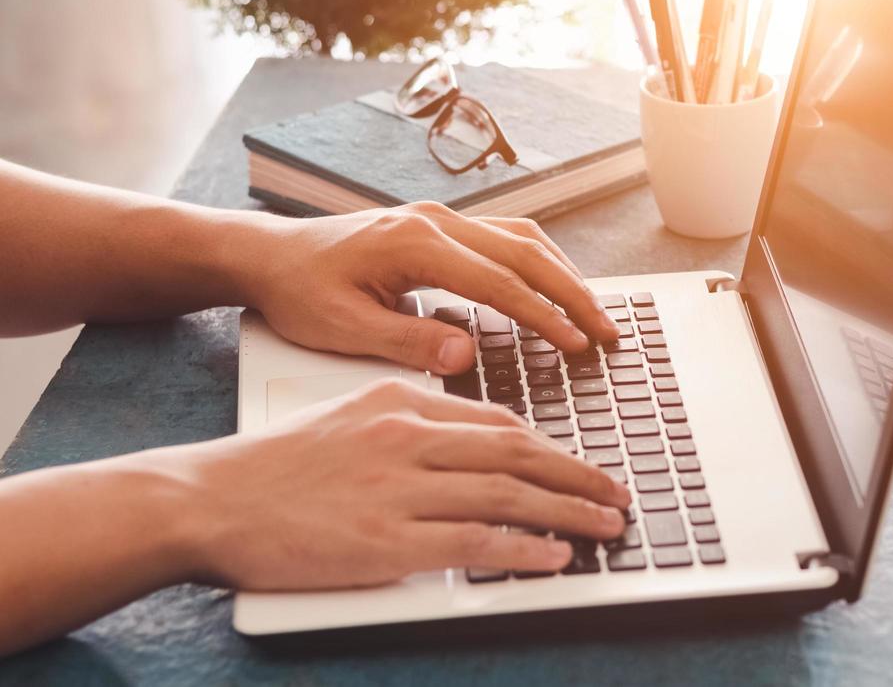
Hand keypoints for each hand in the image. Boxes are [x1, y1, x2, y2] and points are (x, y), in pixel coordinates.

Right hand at [154, 378, 630, 587]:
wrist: (209, 499)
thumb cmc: (276, 465)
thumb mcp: (350, 414)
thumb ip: (413, 421)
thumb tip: (474, 439)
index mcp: (402, 402)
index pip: (499, 423)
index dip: (552, 448)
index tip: (582, 465)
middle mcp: (408, 437)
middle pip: (518, 454)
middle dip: (578, 475)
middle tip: (617, 493)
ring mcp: (398, 488)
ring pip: (507, 496)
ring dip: (567, 513)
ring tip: (604, 527)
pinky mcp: (385, 541)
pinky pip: (473, 543)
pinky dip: (522, 550)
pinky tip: (554, 557)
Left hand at [239, 202, 618, 373]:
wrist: (268, 255)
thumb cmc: (298, 292)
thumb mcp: (342, 329)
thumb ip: (407, 342)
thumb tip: (464, 357)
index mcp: (415, 244)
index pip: (499, 282)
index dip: (544, 316)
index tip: (577, 344)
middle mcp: (436, 222)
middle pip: (526, 252)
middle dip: (572, 292)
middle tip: (607, 331)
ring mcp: (440, 219)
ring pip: (523, 238)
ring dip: (563, 274)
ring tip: (593, 312)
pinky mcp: (440, 227)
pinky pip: (506, 238)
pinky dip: (539, 263)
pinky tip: (554, 287)